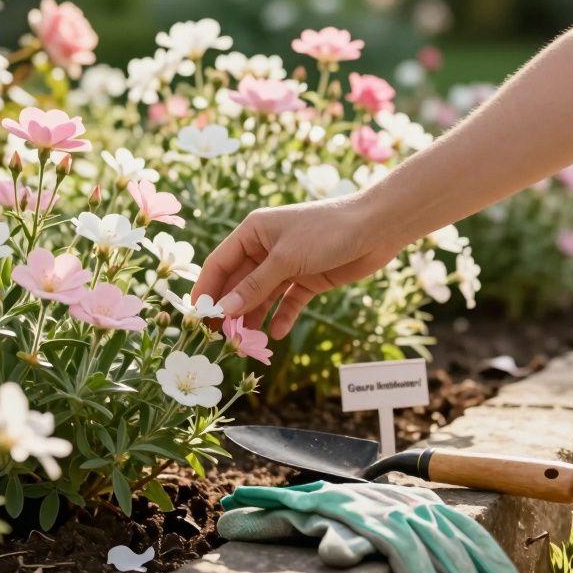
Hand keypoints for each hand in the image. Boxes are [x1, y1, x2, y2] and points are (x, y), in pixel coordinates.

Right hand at [190, 196, 404, 338]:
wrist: (377, 228)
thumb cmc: (326, 231)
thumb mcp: (285, 259)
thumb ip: (253, 286)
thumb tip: (222, 310)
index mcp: (252, 232)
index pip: (219, 264)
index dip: (206, 290)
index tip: (195, 317)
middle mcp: (265, 248)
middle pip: (238, 284)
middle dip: (229, 310)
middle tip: (220, 339)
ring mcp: (287, 265)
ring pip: (261, 297)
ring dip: (253, 318)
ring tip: (246, 344)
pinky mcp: (307, 279)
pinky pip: (287, 302)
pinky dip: (280, 317)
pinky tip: (275, 335)